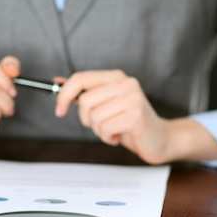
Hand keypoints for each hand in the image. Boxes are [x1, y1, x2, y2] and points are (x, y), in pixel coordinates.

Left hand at [55, 70, 216, 163]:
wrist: (159, 139)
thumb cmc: (130, 123)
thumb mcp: (105, 105)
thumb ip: (83, 92)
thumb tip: (56, 81)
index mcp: (116, 77)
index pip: (80, 79)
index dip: (64, 95)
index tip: (59, 111)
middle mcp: (126, 83)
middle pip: (85, 101)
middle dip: (87, 119)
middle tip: (101, 124)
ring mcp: (132, 98)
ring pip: (94, 117)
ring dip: (99, 130)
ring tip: (114, 130)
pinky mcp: (136, 116)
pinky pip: (105, 128)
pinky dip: (107, 137)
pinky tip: (119, 136)